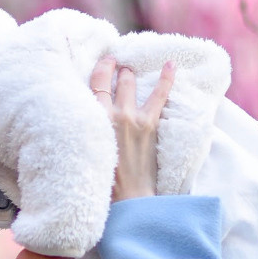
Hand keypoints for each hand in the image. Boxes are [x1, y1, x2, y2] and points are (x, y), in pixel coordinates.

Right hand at [90, 55, 174, 201]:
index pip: (95, 84)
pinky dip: (166, 79)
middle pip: (114, 81)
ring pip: (130, 83)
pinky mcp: (150, 125)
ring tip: (130, 70)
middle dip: (116, 70)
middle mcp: (113, 114)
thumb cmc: (104, 180)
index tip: (104, 62)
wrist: (128, 196)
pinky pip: (160, 95)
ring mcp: (134, 118)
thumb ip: (87, 130)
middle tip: (117, 65)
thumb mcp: (87, 150)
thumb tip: (86, 116)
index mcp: (95, 120)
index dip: (101, 68)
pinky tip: (171, 65)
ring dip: (130, 75)